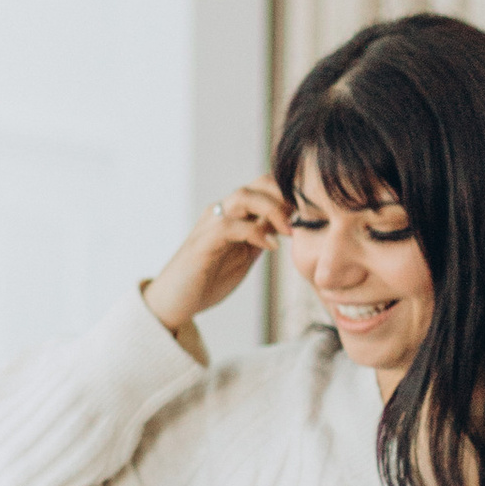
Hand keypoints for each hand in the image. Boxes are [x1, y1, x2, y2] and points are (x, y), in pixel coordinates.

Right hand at [144, 182, 291, 333]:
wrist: (174, 301)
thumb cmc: (208, 278)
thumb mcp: (245, 254)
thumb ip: (262, 236)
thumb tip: (290, 226)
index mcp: (234, 213)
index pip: (264, 186)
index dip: (290, 192)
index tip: (311, 212)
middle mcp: (222, 211)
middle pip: (258, 184)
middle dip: (285, 195)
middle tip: (304, 217)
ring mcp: (211, 224)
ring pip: (244, 197)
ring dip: (272, 209)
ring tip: (289, 230)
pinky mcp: (203, 242)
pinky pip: (231, 225)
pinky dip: (255, 232)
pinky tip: (271, 247)